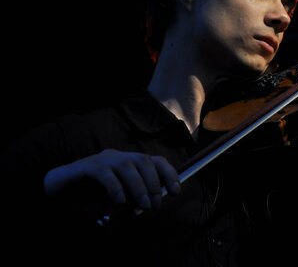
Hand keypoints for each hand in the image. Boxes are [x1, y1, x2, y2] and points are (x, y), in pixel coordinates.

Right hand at [44, 149, 180, 209]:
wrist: (57, 191)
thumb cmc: (90, 196)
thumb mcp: (118, 198)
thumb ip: (133, 198)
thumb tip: (152, 204)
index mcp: (129, 162)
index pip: (155, 161)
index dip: (168, 174)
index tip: (176, 191)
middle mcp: (118, 157)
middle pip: (144, 160)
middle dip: (154, 183)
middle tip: (155, 205)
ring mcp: (103, 159)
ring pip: (127, 165)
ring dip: (139, 186)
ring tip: (143, 205)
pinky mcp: (87, 167)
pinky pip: (105, 173)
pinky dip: (116, 187)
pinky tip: (119, 201)